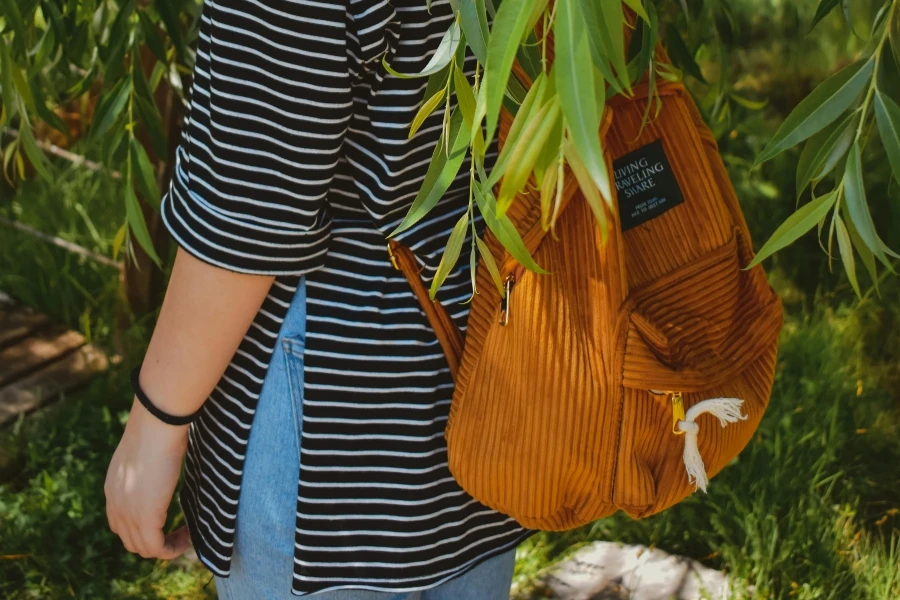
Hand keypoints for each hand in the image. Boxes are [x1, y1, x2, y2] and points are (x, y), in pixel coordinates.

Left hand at [105, 398, 191, 559]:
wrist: (156, 425)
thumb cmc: (158, 428)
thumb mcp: (146, 451)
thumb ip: (149, 463)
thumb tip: (167, 453)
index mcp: (113, 489)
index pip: (120, 524)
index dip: (143, 529)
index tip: (168, 521)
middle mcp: (115, 505)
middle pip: (130, 541)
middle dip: (155, 542)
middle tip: (180, 531)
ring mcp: (128, 513)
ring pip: (143, 548)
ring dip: (165, 547)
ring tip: (186, 535)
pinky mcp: (146, 518)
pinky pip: (157, 548)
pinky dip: (173, 549)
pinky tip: (189, 536)